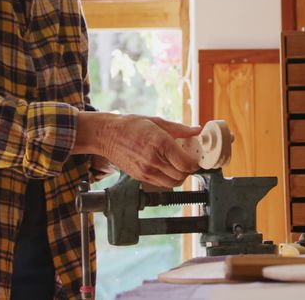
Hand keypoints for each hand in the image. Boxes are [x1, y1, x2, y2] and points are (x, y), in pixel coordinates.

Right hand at [75, 113, 201, 187]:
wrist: (107, 135)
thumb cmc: (131, 125)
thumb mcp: (157, 121)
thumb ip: (180, 129)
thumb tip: (197, 130)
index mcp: (160, 143)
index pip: (186, 164)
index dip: (195, 164)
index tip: (197, 159)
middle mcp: (154, 160)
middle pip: (182, 175)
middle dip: (189, 169)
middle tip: (189, 161)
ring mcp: (146, 171)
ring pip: (173, 183)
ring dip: (179, 176)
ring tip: (178, 165)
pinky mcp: (140, 177)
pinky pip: (161, 184)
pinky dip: (168, 179)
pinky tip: (167, 168)